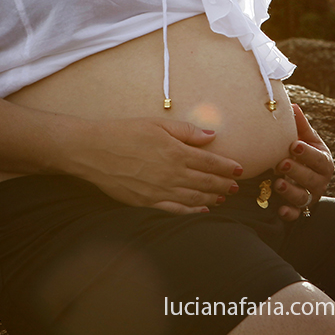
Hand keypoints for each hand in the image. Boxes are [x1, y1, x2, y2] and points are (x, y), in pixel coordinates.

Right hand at [75, 117, 242, 214]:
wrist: (94, 151)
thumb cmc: (125, 132)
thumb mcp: (158, 124)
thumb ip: (187, 132)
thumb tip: (212, 136)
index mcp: (176, 153)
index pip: (210, 162)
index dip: (227, 167)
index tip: (240, 169)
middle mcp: (172, 174)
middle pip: (206, 182)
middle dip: (223, 184)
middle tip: (236, 186)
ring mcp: (160, 191)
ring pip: (194, 197)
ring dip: (212, 198)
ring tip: (224, 197)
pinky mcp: (147, 201)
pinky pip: (176, 209)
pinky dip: (192, 210)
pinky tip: (202, 209)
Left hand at [272, 104, 334, 221]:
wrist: (302, 178)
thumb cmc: (302, 154)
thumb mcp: (305, 140)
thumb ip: (300, 126)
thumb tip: (292, 106)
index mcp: (323, 162)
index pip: (318, 158)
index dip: (307, 153)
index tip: (293, 145)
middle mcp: (320, 181)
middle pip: (311, 178)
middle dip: (297, 171)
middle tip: (281, 163)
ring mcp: (310, 196)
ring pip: (303, 197)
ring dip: (291, 191)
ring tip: (277, 183)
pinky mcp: (299, 210)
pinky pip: (296, 215)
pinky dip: (289, 213)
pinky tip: (280, 210)